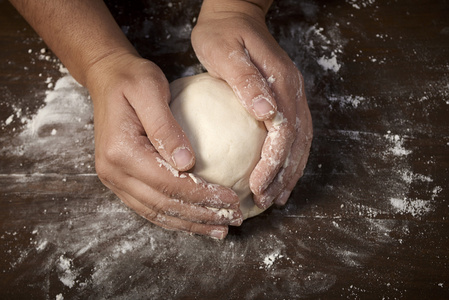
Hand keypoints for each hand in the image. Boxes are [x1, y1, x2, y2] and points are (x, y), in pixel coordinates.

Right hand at [85, 51, 242, 238]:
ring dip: (190, 223)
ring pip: (156, 212)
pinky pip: (149, 206)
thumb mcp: (150, 90)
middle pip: (163, 204)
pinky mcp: (121, 179)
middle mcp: (114, 171)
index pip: (169, 183)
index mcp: (121, 151)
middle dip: (201, 216)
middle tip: (231, 220)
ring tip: (218, 228)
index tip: (231, 200)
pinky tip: (194, 220)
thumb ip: (166, 127)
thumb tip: (187, 163)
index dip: (202, 195)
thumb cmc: (131, 78)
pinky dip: (174, 217)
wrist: (106, 77)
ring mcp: (114, 179)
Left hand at [192, 1, 312, 208]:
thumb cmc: (223, 33)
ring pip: (300, 141)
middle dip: (283, 175)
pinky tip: (278, 172)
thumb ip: (247, 82)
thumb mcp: (226, 53)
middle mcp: (293, 91)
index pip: (283, 132)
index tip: (258, 187)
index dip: (273, 163)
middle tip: (268, 201)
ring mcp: (293, 94)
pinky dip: (289, 157)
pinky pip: (294, 133)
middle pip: (297, 142)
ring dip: (290, 171)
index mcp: (281, 83)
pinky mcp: (285, 97)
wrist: (234, 12)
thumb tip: (267, 113)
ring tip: (278, 196)